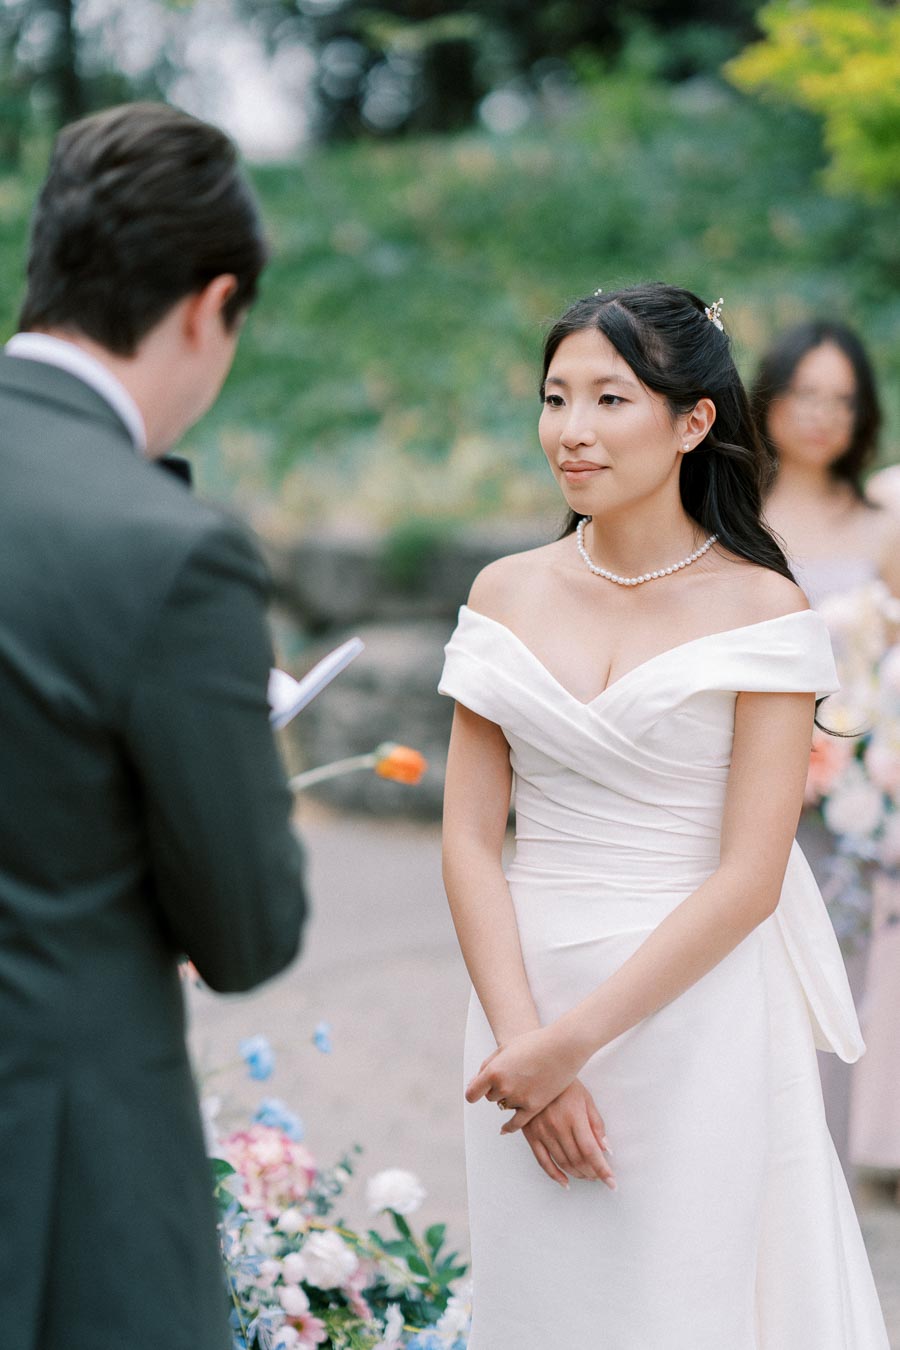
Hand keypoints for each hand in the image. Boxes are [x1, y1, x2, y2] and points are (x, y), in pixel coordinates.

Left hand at [465, 1023, 584, 1131]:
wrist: (563, 1047)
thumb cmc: (534, 1043)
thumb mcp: (504, 1048)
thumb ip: (487, 1066)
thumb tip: (474, 1083)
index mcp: (493, 1071)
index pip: (472, 1093)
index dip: (474, 1092)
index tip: (477, 1092)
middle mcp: (503, 1087)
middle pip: (491, 1097)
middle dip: (497, 1090)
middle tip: (512, 1077)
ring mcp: (519, 1098)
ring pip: (504, 1106)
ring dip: (509, 1098)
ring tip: (523, 1084)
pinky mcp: (534, 1107)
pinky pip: (515, 1124)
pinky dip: (508, 1127)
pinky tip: (504, 1129)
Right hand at [523, 1080, 615, 1190]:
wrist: (537, 1071)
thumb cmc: (565, 1084)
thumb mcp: (586, 1099)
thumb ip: (597, 1124)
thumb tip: (607, 1149)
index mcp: (574, 1116)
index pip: (591, 1151)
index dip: (603, 1170)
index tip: (612, 1183)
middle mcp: (557, 1127)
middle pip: (578, 1160)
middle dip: (592, 1173)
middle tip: (600, 1177)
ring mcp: (542, 1132)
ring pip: (563, 1163)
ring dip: (577, 1174)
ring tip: (587, 1176)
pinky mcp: (531, 1135)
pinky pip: (543, 1161)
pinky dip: (555, 1175)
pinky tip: (565, 1181)